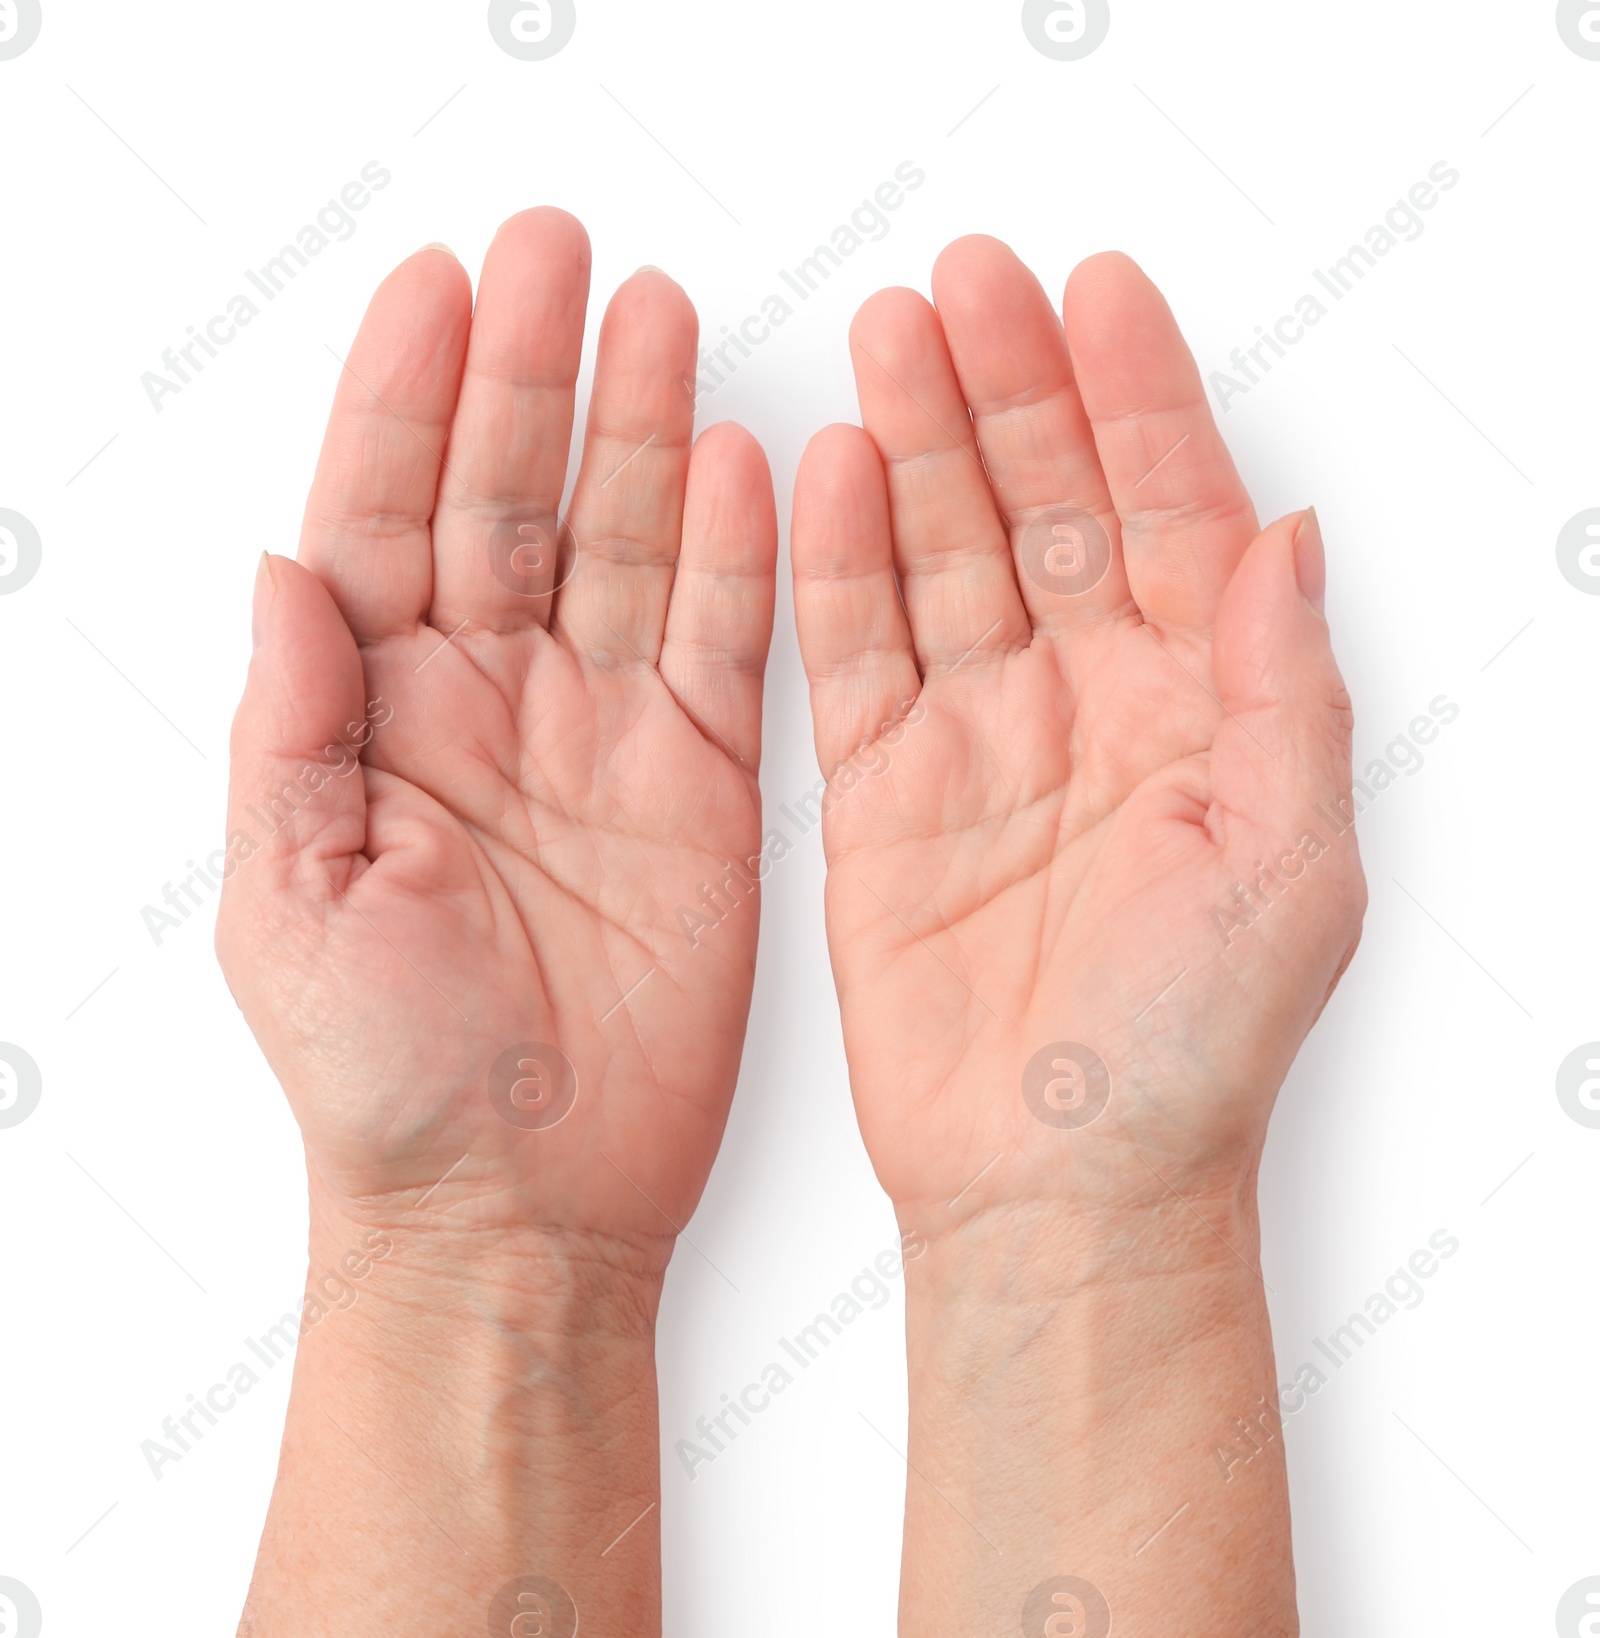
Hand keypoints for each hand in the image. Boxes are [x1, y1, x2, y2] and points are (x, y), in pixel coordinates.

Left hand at [218, 210, 775, 1261]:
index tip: (439, 286)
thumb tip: (277, 569)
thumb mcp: (288, 906)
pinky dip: (741, 557)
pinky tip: (742, 464)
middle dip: (529, 373)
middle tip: (557, 258)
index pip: (382, 515)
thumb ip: (291, 731)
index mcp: (377, 718)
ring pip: (625, 546)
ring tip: (653, 317)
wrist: (522, 1205)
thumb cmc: (391, 1077)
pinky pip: (728, 645)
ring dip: (638, 431)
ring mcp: (603, 736)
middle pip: (509, 498)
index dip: (407, 396)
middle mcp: (491, 703)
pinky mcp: (703, 787)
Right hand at [792, 237, 1363, 1229]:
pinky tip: (827, 473)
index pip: (1174, 510)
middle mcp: (1091, 701)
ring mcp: (981, 737)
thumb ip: (1290, 692)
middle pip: (1048, 506)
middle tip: (965, 285)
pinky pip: (854, 652)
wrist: (1058, 1186)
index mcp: (1204, 705)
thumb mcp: (1291, 867)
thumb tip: (1289, 535)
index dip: (1137, 397)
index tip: (1094, 293)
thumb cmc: (1192, 1051)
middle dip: (1010, 390)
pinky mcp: (883, 790)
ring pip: (943, 555)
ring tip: (888, 339)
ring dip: (917, 445)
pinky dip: (838, 565)